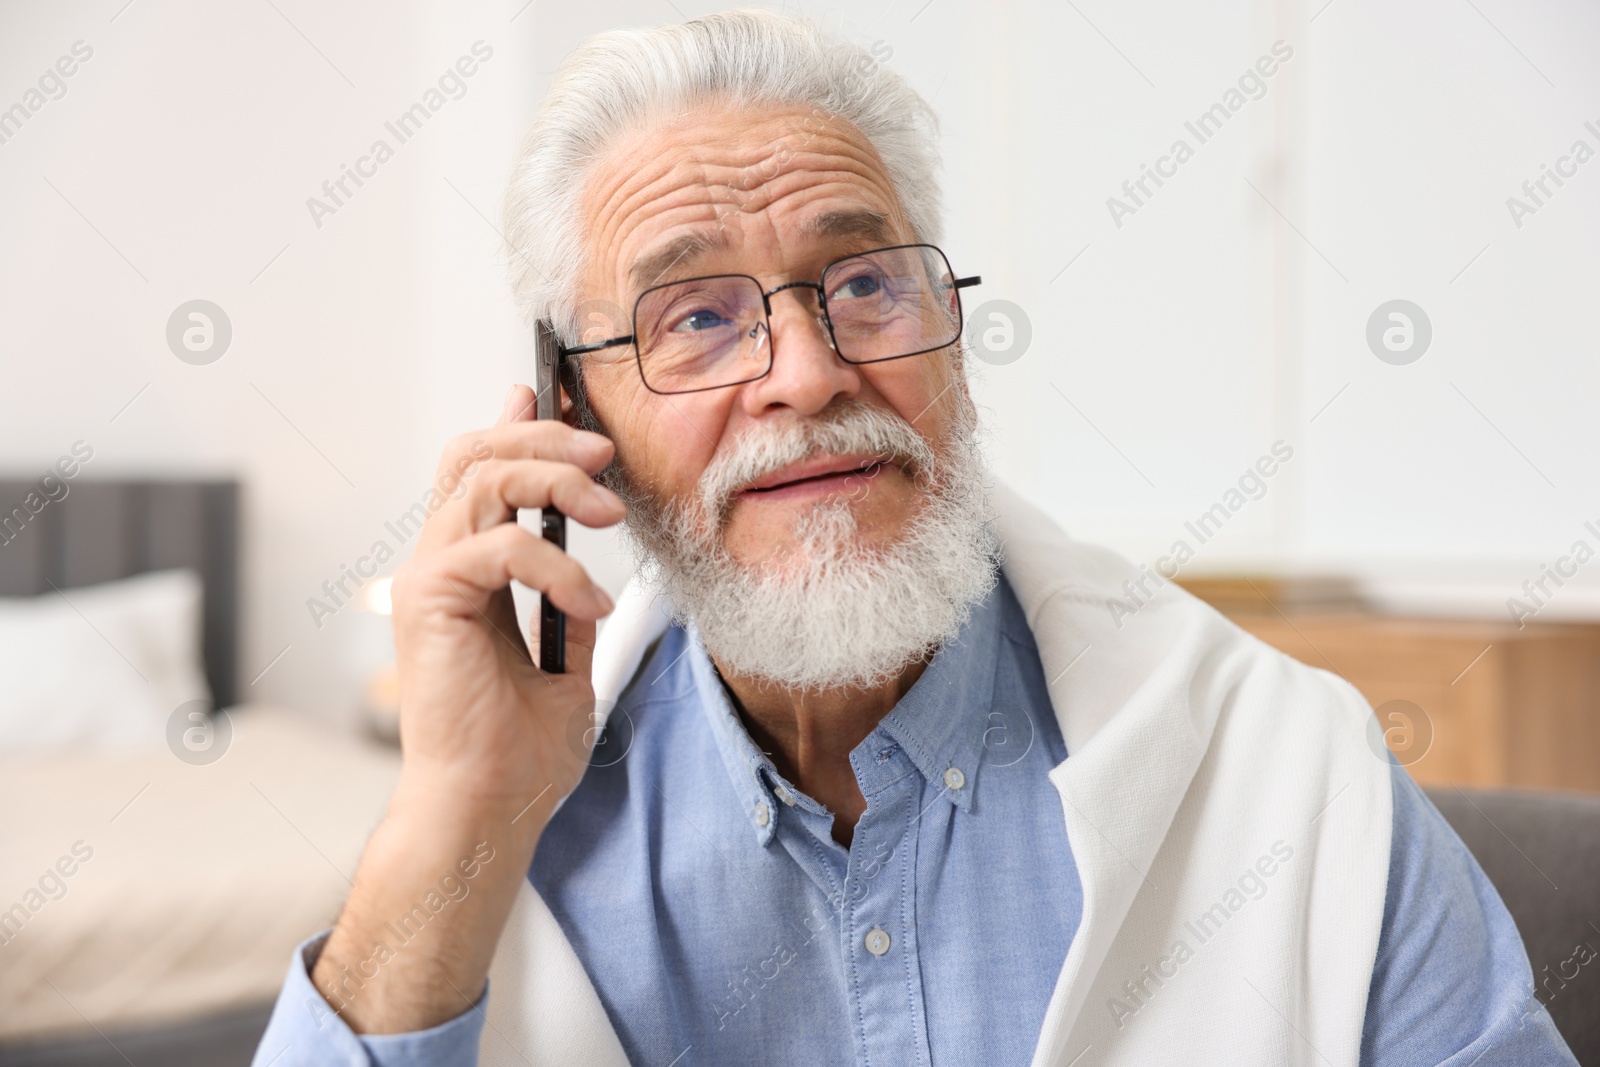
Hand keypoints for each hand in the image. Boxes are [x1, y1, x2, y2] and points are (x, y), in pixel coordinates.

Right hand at [390, 383, 623, 811]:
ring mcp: (427, 577)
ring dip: (558, 483)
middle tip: (606, 452)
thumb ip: (567, 594)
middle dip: (547, 439)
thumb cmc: (522, 746)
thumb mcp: (565, 653)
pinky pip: (500, 544)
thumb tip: (592, 554)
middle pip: (477, 455)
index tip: (562, 401)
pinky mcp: (430, 598)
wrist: (492, 805)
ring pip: (485, 480)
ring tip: (611, 516)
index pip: (479, 470)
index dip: (517, 426)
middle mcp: (438, 562)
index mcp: (466, 571)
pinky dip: (558, 567)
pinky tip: (590, 606)